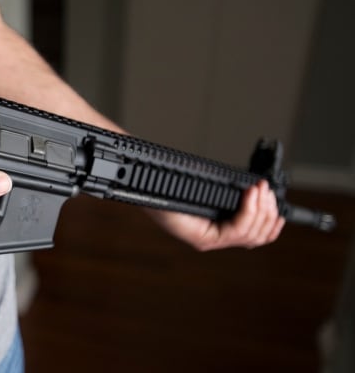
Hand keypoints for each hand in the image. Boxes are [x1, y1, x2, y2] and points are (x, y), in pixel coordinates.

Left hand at [148, 180, 284, 250]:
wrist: (143, 181)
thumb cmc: (169, 181)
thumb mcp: (207, 186)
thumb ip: (228, 192)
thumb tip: (255, 188)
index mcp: (216, 228)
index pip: (254, 236)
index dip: (272, 223)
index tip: (278, 205)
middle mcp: (213, 238)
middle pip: (257, 236)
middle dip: (269, 212)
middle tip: (267, 190)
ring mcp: (207, 240)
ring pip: (250, 234)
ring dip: (261, 209)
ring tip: (260, 189)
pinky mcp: (200, 238)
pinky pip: (235, 230)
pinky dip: (248, 211)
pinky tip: (250, 195)